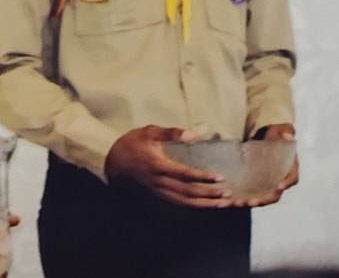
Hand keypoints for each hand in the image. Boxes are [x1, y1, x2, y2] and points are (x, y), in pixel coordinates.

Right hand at [105, 125, 230, 207]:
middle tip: (226, 195)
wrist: (112, 161)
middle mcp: (160, 182)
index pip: (185, 175)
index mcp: (159, 166)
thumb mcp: (149, 132)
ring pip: (184, 202)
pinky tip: (204, 206)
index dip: (203, 178)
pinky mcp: (157, 195)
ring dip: (204, 204)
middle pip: (188, 192)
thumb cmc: (131, 143)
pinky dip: (192, 206)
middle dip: (209, 195)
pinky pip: (177, 204)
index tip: (219, 178)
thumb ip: (171, 133)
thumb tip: (191, 135)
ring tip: (221, 204)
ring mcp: (158, 191)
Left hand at [230, 123, 298, 207]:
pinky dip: (242, 198)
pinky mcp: (256, 184)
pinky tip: (230, 200)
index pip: (292, 179)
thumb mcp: (282, 130)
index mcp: (290, 168)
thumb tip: (288, 135)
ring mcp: (267, 184)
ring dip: (250, 202)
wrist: (266, 135)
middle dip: (263, 199)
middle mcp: (280, 179)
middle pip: (274, 194)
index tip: (280, 186)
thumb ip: (286, 132)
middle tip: (252, 201)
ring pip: (261, 198)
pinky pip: (250, 194)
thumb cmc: (277, 133)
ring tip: (238, 203)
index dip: (286, 183)